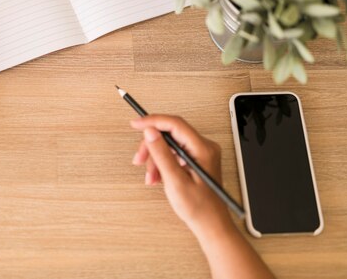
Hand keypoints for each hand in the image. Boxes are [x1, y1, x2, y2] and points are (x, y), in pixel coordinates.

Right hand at [130, 114, 231, 235]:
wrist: (210, 224)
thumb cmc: (199, 208)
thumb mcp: (175, 180)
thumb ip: (161, 154)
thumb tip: (150, 132)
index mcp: (203, 149)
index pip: (175, 124)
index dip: (153, 122)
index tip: (136, 124)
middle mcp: (203, 147)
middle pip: (169, 134)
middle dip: (151, 146)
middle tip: (139, 159)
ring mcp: (199, 154)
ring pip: (168, 145)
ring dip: (155, 159)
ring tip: (151, 177)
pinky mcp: (194, 161)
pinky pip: (172, 154)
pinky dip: (161, 164)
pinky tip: (157, 177)